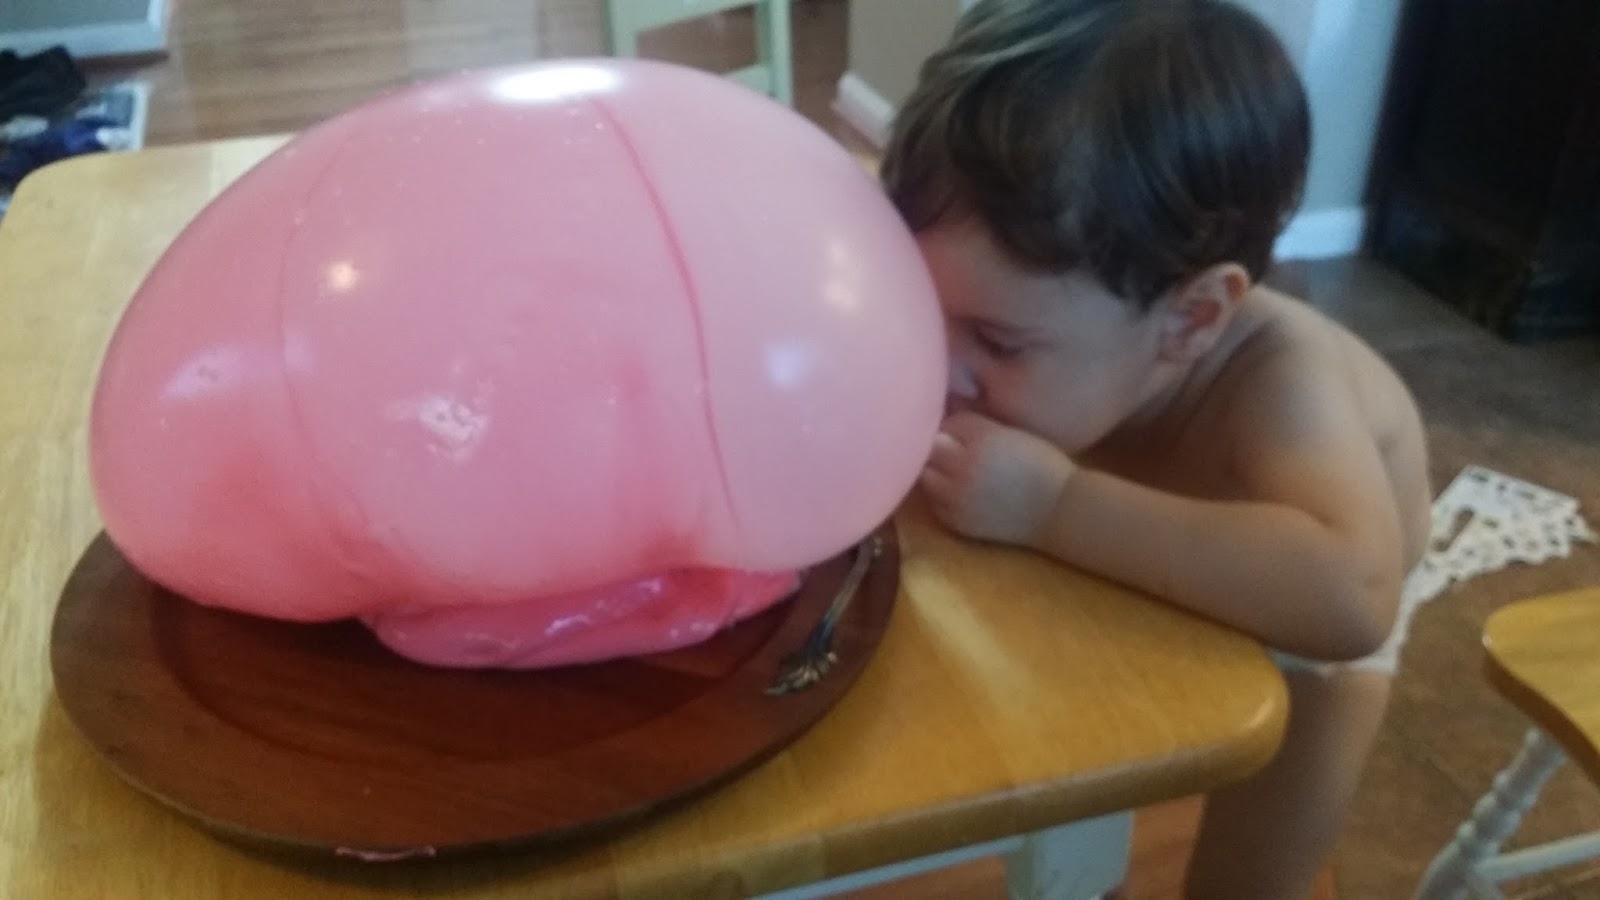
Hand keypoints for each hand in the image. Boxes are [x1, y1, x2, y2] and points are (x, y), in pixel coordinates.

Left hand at [920, 410, 1074, 547]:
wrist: (1060, 510)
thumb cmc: (1044, 466)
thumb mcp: (1014, 433)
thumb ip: (980, 428)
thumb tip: (950, 421)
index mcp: (981, 439)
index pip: (949, 423)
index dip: (956, 426)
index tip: (965, 432)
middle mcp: (963, 467)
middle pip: (930, 448)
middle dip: (938, 446)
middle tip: (952, 450)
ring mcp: (957, 497)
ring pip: (925, 476)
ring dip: (934, 470)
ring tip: (952, 471)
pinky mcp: (957, 521)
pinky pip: (934, 503)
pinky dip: (940, 496)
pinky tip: (957, 492)